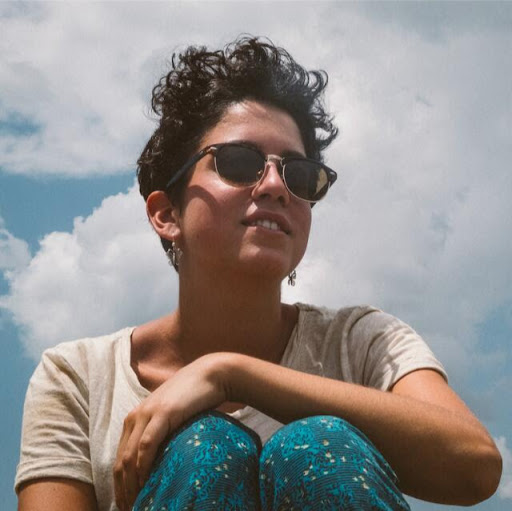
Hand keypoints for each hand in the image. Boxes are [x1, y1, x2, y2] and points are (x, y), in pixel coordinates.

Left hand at [113, 353, 226, 510]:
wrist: (211, 375)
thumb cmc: (195, 398)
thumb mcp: (172, 418)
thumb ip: (162, 435)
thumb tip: (161, 465)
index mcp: (135, 419)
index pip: (119, 459)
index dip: (120, 486)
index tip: (127, 506)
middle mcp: (136, 417)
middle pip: (120, 462)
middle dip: (122, 491)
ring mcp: (147, 414)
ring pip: (129, 457)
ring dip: (131, 485)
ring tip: (138, 504)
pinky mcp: (162, 413)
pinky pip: (147, 445)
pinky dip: (143, 466)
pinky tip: (146, 482)